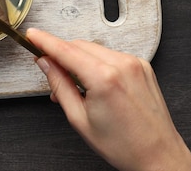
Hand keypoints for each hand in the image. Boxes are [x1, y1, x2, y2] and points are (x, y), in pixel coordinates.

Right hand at [26, 28, 190, 170]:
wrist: (158, 155)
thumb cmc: (123, 145)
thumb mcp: (79, 119)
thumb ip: (59, 86)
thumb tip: (46, 65)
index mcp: (104, 78)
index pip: (65, 50)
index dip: (45, 41)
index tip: (33, 35)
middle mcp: (122, 65)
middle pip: (79, 46)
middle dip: (61, 55)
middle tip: (51, 72)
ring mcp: (135, 63)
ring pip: (94, 49)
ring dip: (79, 60)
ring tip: (76, 85)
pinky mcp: (142, 65)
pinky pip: (111, 55)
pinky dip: (97, 63)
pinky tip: (94, 82)